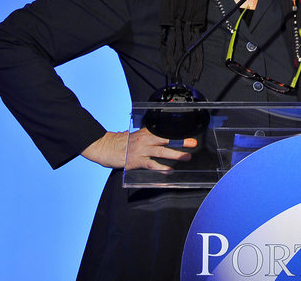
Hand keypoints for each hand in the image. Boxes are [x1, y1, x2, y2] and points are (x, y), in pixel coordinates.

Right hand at [81, 128, 197, 169]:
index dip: (177, 131)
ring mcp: (142, 150)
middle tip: (193, 143)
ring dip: (175, 154)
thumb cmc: (122, 141)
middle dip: (181, 141)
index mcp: (147, 132)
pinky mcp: (138, 161)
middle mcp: (146, 139)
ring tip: (186, 157)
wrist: (107, 147)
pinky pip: (152, 165)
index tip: (189, 132)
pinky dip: (161, 168)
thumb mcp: (137, 134)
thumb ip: (149, 135)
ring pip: (162, 152)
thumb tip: (163, 136)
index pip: (165, 130)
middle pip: (167, 139)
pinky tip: (169, 170)